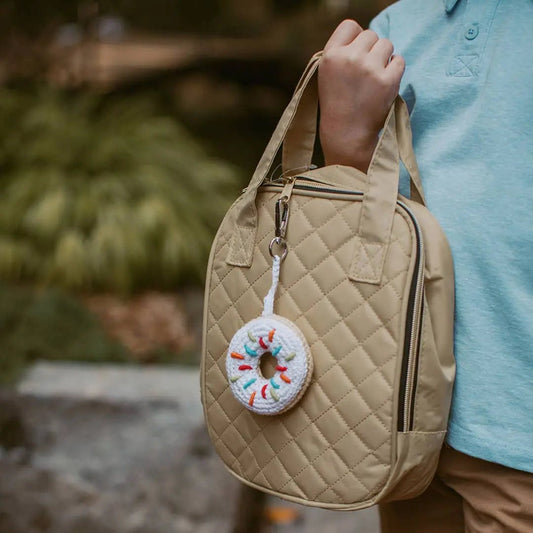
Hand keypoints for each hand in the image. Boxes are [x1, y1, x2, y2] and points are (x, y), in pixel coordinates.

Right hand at [318, 19, 404, 171]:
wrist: (346, 134)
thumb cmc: (337, 104)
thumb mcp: (327, 74)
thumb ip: (342, 52)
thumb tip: (366, 36)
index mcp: (330, 55)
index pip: (350, 26)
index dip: (355, 38)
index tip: (355, 55)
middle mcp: (349, 58)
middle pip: (370, 34)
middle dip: (371, 51)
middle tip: (365, 74)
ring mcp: (369, 69)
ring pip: (387, 44)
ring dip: (384, 58)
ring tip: (374, 78)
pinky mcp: (387, 81)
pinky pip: (399, 60)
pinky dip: (395, 70)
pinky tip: (384, 84)